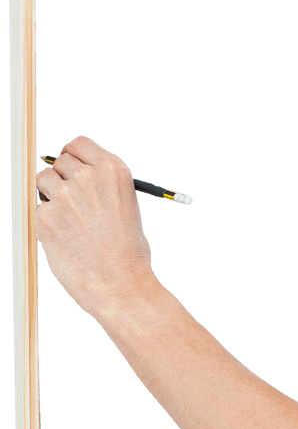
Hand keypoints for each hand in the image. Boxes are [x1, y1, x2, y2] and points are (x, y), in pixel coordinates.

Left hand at [35, 136, 155, 317]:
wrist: (121, 284)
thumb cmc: (128, 252)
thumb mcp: (126, 207)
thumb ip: (101, 187)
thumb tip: (71, 177)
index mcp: (113, 171)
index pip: (79, 145)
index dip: (73, 156)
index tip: (70, 168)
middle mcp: (88, 177)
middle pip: (59, 162)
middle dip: (62, 179)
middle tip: (72, 204)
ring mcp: (64, 196)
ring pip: (42, 182)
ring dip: (50, 197)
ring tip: (71, 223)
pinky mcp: (44, 216)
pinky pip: (38, 210)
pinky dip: (47, 223)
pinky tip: (66, 241)